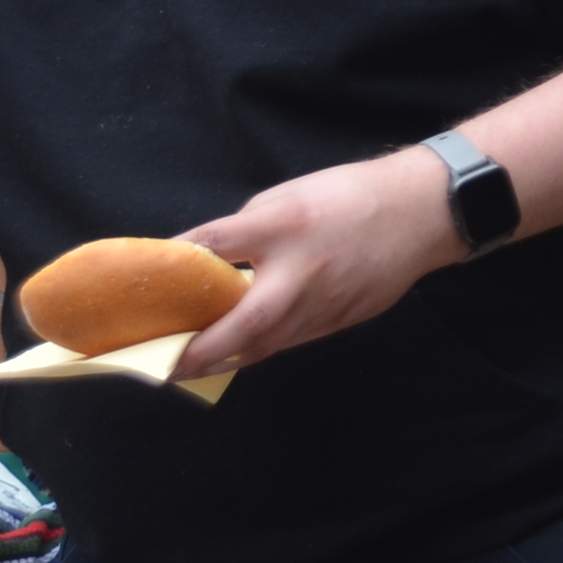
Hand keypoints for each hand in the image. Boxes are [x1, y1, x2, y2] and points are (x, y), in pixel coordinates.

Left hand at [172, 146, 460, 376]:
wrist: (423, 213)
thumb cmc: (349, 195)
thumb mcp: (287, 197)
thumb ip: (245, 230)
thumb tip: (207, 260)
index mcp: (283, 226)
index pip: (214, 247)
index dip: (172, 269)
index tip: (139, 288)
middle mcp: (300, 272)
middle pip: (240, 324)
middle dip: (196, 351)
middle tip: (158, 365)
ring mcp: (323, 305)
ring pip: (263, 345)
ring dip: (221, 361)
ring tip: (183, 367)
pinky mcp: (339, 322)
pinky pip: (288, 342)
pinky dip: (256, 349)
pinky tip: (235, 352)